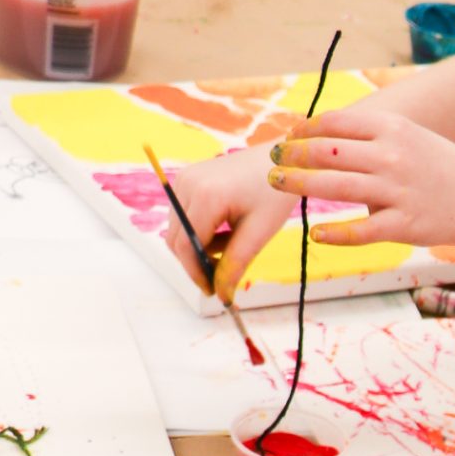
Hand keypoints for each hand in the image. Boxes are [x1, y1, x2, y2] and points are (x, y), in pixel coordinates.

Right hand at [162, 146, 289, 299]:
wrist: (278, 160)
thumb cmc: (273, 193)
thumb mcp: (258, 233)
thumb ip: (235, 265)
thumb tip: (221, 295)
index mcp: (206, 196)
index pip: (186, 245)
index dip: (196, 273)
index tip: (212, 291)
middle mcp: (187, 184)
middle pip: (176, 239)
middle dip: (197, 261)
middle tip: (224, 274)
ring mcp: (185, 179)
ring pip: (179, 230)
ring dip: (201, 247)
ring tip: (233, 243)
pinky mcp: (187, 179)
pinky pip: (184, 216)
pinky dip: (201, 231)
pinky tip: (226, 230)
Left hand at [267, 106, 454, 250]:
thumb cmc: (440, 168)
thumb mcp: (410, 137)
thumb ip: (372, 136)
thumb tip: (325, 136)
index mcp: (393, 128)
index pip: (336, 123)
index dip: (305, 128)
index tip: (290, 135)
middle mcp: (392, 156)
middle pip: (328, 151)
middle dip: (294, 153)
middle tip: (273, 158)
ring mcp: (397, 191)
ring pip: (336, 186)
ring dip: (300, 184)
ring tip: (277, 183)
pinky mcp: (403, 225)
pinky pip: (361, 230)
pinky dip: (335, 233)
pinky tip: (316, 233)